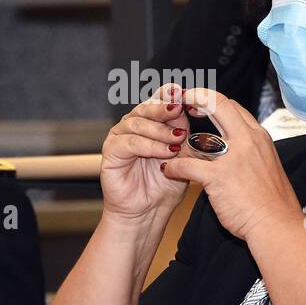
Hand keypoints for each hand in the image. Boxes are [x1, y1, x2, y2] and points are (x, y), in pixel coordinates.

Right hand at [99, 83, 189, 222]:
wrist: (148, 212)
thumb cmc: (165, 185)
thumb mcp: (182, 156)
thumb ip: (185, 134)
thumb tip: (194, 112)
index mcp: (151, 122)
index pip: (158, 99)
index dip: (169, 94)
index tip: (183, 93)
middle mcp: (134, 126)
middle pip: (146, 107)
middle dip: (164, 107)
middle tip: (179, 108)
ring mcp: (120, 137)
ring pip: (137, 122)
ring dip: (160, 129)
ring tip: (177, 138)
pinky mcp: (111, 151)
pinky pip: (129, 142)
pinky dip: (149, 145)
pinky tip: (165, 151)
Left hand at [162, 88, 299, 242]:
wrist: (278, 225)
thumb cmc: (274, 204)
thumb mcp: (269, 167)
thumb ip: (254, 153)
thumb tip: (242, 151)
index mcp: (260, 138)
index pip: (233, 107)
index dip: (212, 101)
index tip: (199, 103)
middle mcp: (248, 141)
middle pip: (218, 104)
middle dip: (196, 98)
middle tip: (180, 101)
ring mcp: (233, 157)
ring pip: (197, 136)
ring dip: (180, 143)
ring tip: (169, 149)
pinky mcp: (218, 177)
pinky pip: (186, 165)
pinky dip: (173, 167)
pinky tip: (167, 170)